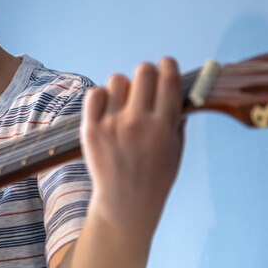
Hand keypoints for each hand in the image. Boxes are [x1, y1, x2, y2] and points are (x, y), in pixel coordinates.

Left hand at [81, 57, 183, 231]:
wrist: (125, 202)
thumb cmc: (154, 177)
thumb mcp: (176, 150)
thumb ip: (176, 119)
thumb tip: (176, 90)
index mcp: (163, 127)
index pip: (168, 80)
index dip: (168, 65)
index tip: (165, 64)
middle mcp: (137, 122)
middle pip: (143, 72)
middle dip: (146, 73)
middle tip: (145, 85)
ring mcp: (112, 125)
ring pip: (117, 79)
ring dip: (122, 87)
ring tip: (123, 102)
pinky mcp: (90, 129)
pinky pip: (94, 94)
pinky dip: (101, 96)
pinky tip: (107, 107)